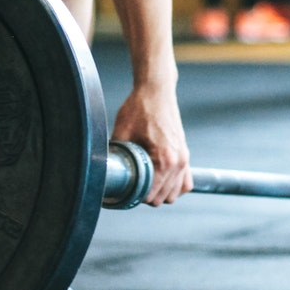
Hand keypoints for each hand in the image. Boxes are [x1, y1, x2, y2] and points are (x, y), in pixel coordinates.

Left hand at [110, 80, 191, 205]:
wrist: (156, 91)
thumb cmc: (139, 108)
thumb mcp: (122, 131)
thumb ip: (116, 154)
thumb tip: (104, 171)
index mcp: (164, 159)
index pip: (151, 195)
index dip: (134, 196)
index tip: (124, 188)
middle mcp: (178, 162)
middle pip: (162, 198)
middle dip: (146, 196)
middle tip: (130, 184)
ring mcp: (184, 159)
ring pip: (175, 194)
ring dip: (160, 192)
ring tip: (144, 182)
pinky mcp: (185, 154)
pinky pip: (185, 182)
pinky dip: (174, 186)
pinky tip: (159, 180)